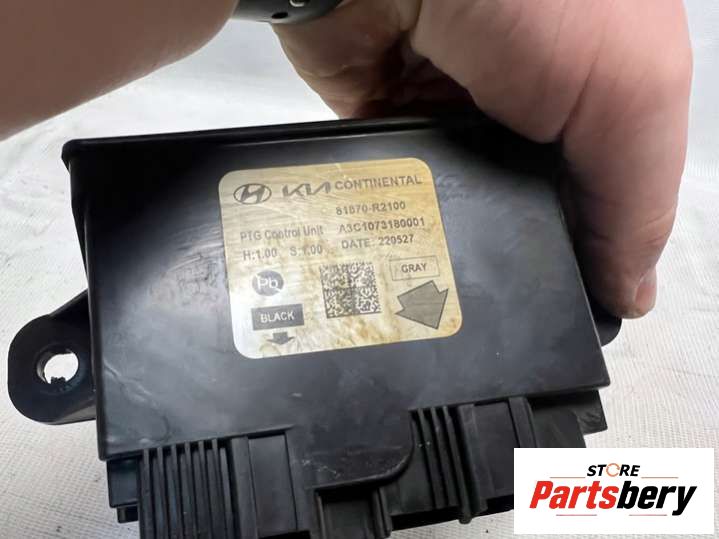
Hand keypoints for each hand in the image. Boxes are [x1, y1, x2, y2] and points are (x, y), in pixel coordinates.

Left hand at [275, 0, 691, 317]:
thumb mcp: (630, 90)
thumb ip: (636, 197)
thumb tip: (629, 287)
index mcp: (597, 91)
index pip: (607, 195)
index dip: (598, 254)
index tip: (580, 308)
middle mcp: (526, 106)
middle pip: (532, 209)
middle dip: (527, 253)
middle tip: (517, 300)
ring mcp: (455, 115)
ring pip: (465, 209)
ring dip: (465, 240)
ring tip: (463, 288)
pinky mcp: (391, 123)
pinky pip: (405, 191)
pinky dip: (409, 219)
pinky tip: (414, 252)